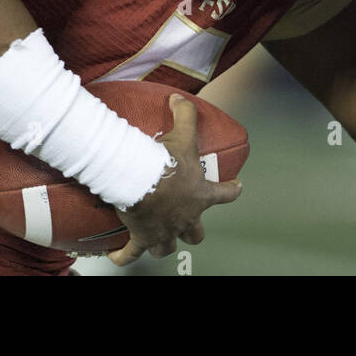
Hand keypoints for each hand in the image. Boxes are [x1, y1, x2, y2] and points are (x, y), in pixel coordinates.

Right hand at [108, 94, 242, 266]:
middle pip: (195, 234)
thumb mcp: (182, 134)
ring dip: (164, 244)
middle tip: (189, 225)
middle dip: (192, 231)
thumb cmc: (164, 161)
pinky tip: (118, 257)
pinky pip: (132, 254)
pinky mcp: (142, 238)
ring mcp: (165, 231)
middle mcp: (186, 218)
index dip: (232, 191)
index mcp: (200, 194)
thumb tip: (180, 98)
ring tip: (158, 241)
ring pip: (168, 247)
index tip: (237, 188)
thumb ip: (185, 114)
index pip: (225, 194)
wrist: (139, 178)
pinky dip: (124, 256)